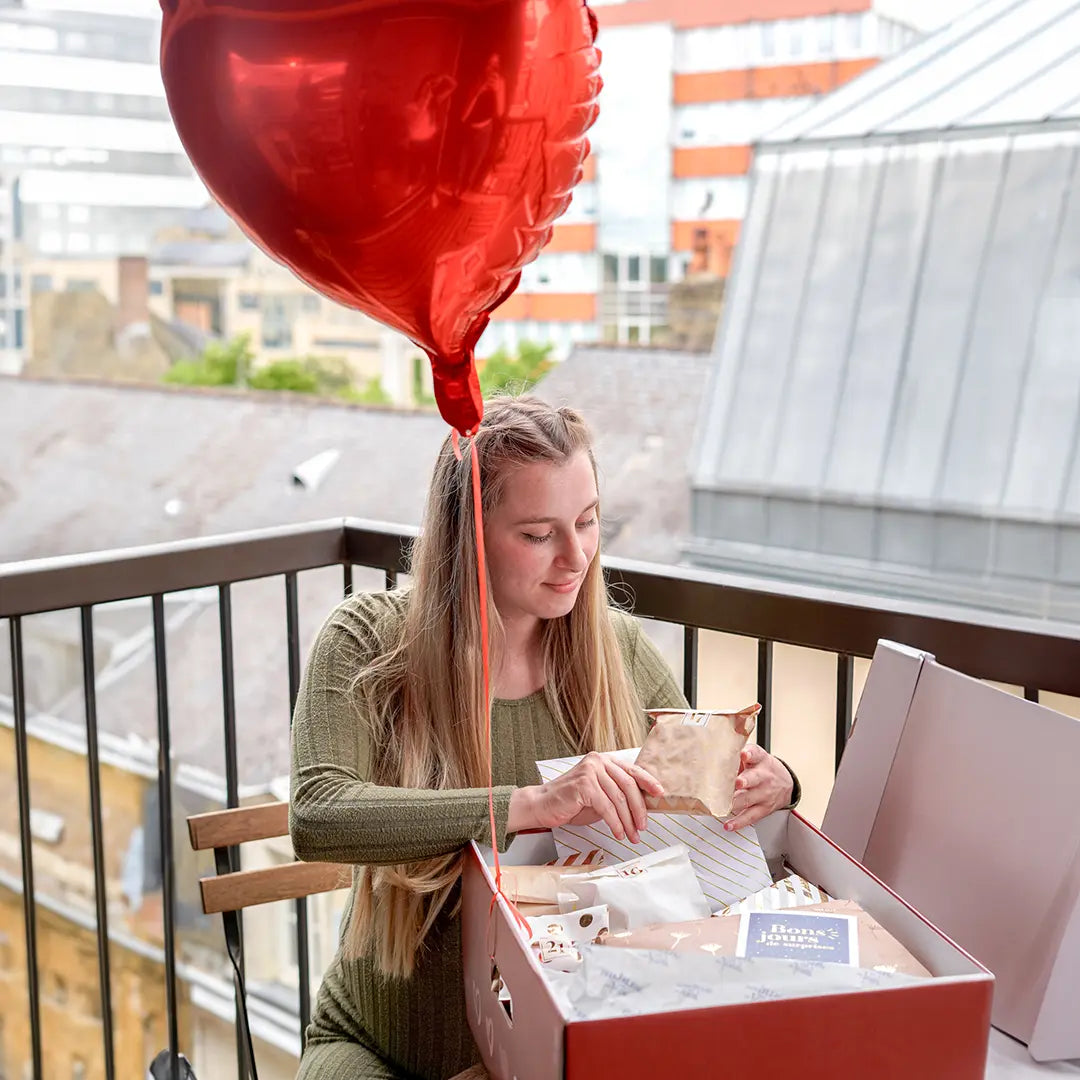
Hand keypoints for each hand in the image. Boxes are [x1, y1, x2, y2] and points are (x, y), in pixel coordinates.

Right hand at [508, 752, 663, 844]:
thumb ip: (616, 794)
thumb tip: (642, 805)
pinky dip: (615, 823)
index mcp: (603, 760)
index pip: (632, 769)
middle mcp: (598, 761)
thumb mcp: (599, 795)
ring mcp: (590, 771)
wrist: (542, 805)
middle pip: (628, 785)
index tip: (660, 794)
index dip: (648, 782)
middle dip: (639, 809)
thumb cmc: (571, 802)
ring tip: (632, 835)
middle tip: (643, 826)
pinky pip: (607, 807)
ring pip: (619, 798)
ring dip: (628, 821)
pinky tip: (618, 832)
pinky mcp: (584, 785)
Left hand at [724, 744, 793, 830]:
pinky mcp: (763, 809)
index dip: (749, 754)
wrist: (786, 783)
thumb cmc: (762, 768)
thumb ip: (737, 755)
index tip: (743, 755)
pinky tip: (729, 825)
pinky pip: (750, 817)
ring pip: (750, 798)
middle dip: (745, 780)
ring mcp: (764, 794)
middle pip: (754, 778)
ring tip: (726, 805)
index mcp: (760, 760)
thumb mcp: (754, 756)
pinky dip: (739, 822)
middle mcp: (763, 777)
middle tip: (737, 782)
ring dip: (738, 802)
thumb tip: (712, 755)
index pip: (756, 754)